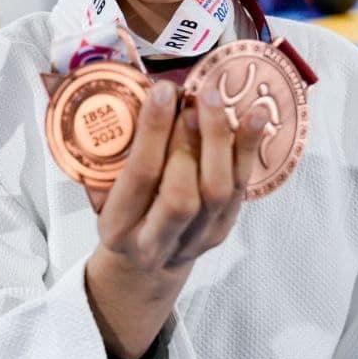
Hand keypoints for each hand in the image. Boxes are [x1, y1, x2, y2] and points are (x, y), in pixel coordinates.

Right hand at [84, 81, 265, 358]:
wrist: (142, 268)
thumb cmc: (120, 216)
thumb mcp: (101, 193)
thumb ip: (115, 154)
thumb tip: (138, 90)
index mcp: (118, 227)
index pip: (141, 178)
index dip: (154, 132)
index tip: (162, 92)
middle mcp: (157, 240)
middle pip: (183, 193)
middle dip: (190, 140)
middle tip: (193, 98)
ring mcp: (196, 239)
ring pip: (218, 192)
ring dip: (220, 140)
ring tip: (215, 101)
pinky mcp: (223, 231)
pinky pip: (241, 188)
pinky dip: (249, 148)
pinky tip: (256, 115)